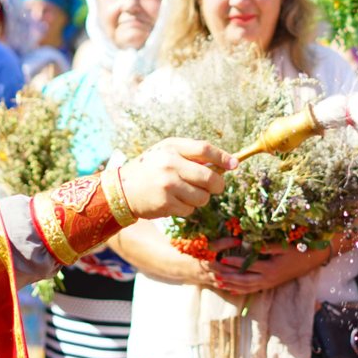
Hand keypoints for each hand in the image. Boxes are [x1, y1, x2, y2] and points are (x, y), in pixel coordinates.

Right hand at [119, 139, 235, 218]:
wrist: (123, 189)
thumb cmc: (151, 169)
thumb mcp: (167, 152)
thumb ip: (192, 154)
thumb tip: (226, 164)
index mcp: (171, 148)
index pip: (204, 149)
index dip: (223, 157)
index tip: (234, 164)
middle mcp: (170, 165)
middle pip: (210, 177)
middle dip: (218, 184)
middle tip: (216, 186)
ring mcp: (168, 185)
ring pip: (203, 197)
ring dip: (200, 198)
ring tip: (187, 193)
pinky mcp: (166, 203)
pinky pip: (190, 209)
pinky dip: (187, 207)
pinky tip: (174, 201)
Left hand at [209, 242, 328, 293]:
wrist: (313, 259)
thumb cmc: (299, 250)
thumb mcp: (284, 247)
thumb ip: (268, 247)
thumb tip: (252, 245)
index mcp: (271, 269)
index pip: (249, 266)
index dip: (235, 263)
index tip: (222, 259)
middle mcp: (268, 279)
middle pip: (244, 281)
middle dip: (229, 278)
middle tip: (215, 275)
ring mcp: (269, 283)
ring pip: (247, 287)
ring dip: (232, 286)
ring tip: (218, 283)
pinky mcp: (271, 284)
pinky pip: (253, 289)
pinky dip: (242, 290)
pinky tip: (232, 290)